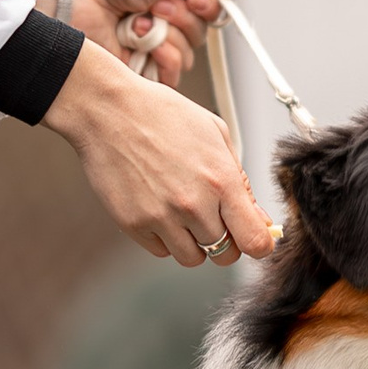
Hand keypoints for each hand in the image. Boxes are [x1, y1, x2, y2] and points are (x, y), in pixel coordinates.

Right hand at [42, 38, 275, 265]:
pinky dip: (164, 238)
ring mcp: (161, 217)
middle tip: (213, 220)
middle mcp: (193, 204)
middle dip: (225, 242)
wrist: (109, 110)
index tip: (253, 237)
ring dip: (193, 242)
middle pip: (225, 255)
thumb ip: (240, 181)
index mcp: (221, 180)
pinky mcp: (133, 224)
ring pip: (192, 258)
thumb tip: (259, 219)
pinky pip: (160, 251)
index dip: (259, 243)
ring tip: (182, 211)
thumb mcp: (215, 134)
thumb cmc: (162, 115)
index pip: (255, 241)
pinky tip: (158, 209)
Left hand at [65, 0, 242, 86]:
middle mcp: (162, 28)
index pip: (207, 14)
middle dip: (181, 18)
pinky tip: (138, 40)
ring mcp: (148, 52)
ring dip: (166, 35)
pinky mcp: (137, 75)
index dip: (206, 6)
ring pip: (187, 56)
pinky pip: (170, 75)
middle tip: (156, 6)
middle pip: (199, 36)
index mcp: (168, 2)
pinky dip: (161, 56)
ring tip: (138, 22)